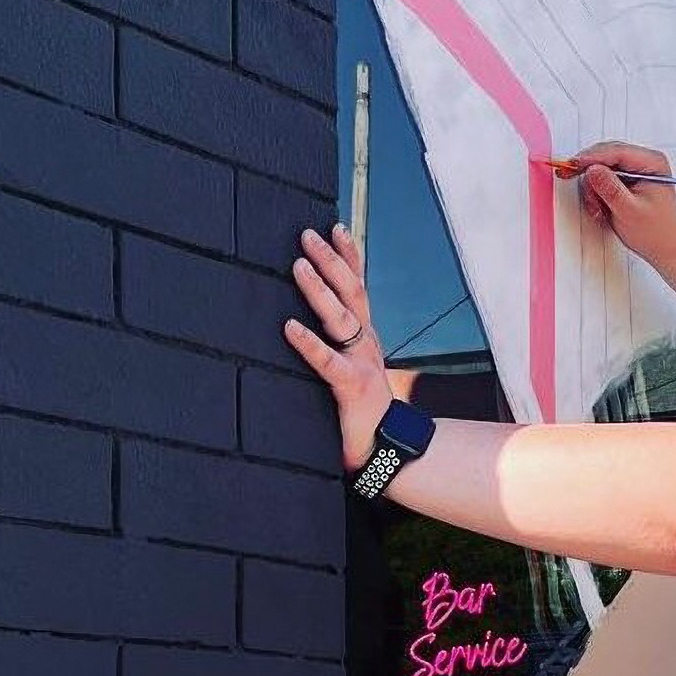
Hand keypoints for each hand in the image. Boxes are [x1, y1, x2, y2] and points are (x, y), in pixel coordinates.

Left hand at [283, 223, 393, 473]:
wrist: (386, 448)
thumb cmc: (362, 409)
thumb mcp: (352, 368)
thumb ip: (336, 346)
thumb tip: (305, 320)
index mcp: (365, 336)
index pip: (359, 287)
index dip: (349, 256)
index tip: (335, 227)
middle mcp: (366, 342)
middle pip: (352, 292)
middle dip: (331, 260)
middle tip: (307, 235)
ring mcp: (362, 361)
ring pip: (341, 317)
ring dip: (319, 289)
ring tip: (298, 266)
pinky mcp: (351, 385)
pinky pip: (327, 361)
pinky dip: (308, 343)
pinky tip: (289, 327)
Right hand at [567, 141, 675, 264]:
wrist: (664, 244)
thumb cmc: (656, 231)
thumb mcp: (630, 211)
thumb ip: (611, 190)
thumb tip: (593, 171)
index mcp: (652, 163)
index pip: (617, 151)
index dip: (592, 157)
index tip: (573, 164)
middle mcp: (643, 162)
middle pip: (606, 155)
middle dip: (590, 173)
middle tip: (569, 177)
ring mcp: (634, 170)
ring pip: (601, 167)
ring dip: (593, 187)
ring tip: (598, 209)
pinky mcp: (625, 179)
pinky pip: (602, 178)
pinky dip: (596, 192)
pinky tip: (600, 208)